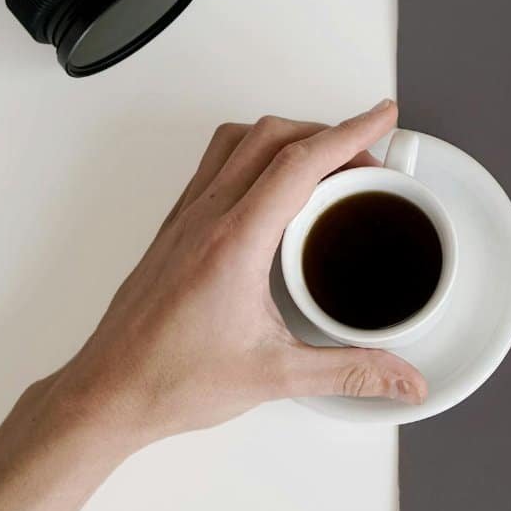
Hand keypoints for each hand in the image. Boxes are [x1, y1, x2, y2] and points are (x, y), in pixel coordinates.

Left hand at [50, 100, 427, 446]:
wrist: (109, 393)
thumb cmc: (170, 380)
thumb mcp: (276, 377)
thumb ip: (350, 372)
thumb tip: (402, 379)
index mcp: (235, 242)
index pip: (301, 163)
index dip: (351, 133)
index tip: (382, 118)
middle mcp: (207, 217)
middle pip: (273, 137)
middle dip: (329, 132)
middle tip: (368, 157)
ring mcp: (186, 218)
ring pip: (239, 142)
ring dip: (288, 136)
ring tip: (325, 160)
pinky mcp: (175, 229)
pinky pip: (216, 165)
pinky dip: (254, 155)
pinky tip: (274, 188)